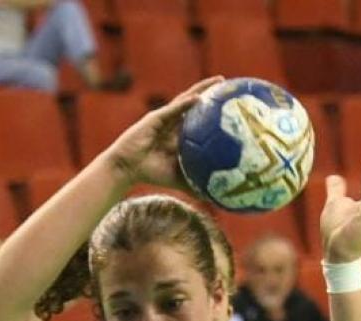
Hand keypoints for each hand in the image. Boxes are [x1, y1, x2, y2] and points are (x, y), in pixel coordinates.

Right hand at [104, 78, 222, 190]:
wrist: (126, 168)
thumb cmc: (150, 173)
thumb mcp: (178, 179)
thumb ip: (196, 185)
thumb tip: (216, 199)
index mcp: (180, 134)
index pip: (201, 119)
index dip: (216, 111)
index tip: (234, 106)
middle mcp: (174, 122)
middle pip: (197, 103)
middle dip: (213, 93)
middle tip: (231, 86)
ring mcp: (165, 118)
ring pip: (187, 99)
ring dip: (203, 89)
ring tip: (220, 81)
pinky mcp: (155, 118)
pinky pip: (173, 109)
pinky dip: (186, 103)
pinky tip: (200, 98)